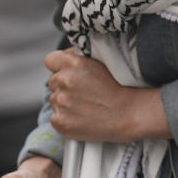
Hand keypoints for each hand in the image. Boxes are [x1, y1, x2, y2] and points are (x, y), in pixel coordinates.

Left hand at [45, 49, 170, 142]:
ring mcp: (60, 102)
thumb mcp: (100, 62)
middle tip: (83, 91)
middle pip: (52, 81)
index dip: (58, 65)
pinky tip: (82, 116)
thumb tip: (66, 55)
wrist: (127, 113)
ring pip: (54, 100)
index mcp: (73, 64)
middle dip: (63, 85)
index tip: (67, 71)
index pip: (50, 60)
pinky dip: (66, 117)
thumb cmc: (117, 87)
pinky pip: (55, 117)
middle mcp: (64, 81)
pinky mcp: (60, 121)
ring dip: (65, 102)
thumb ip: (79, 57)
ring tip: (85, 105)